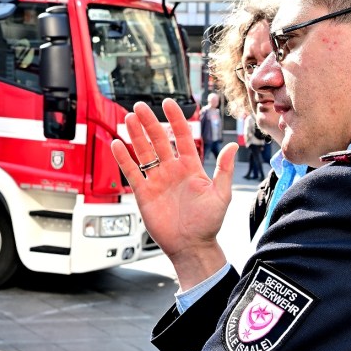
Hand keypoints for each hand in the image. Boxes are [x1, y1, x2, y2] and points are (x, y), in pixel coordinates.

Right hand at [110, 99, 239, 290]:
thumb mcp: (221, 195)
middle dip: (149, 123)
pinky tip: (117, 144)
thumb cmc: (208, 223)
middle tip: (140, 107)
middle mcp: (172, 171)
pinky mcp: (144, 194)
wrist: (191, 247)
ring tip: (128, 119)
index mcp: (191, 167)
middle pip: (158, 140)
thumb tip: (233, 146)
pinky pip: (132, 172)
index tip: (168, 103)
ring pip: (144, 153)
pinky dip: (124, 159)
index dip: (175, 119)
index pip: (181, 137)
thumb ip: (224, 170)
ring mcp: (157, 181)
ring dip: (136, 136)